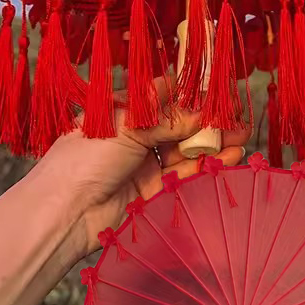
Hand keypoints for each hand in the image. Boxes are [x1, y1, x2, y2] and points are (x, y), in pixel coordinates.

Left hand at [38, 77, 250, 260]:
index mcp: (120, 113)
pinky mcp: (151, 193)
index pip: (161, 98)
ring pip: (183, 151)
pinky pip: (182, 176)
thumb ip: (167, 120)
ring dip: (211, 144)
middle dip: (207, 122)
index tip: (219, 91)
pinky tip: (228, 157)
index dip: (190, 94)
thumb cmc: (85, 158)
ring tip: (241, 137)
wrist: (63, 213)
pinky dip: (205, 166)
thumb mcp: (127, 127)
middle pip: (176, 126)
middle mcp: (131, 137)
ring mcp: (141, 166)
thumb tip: (202, 112)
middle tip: (238, 118)